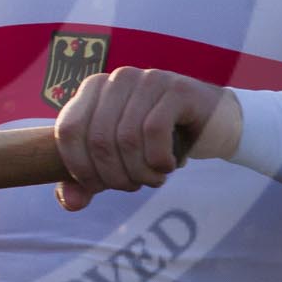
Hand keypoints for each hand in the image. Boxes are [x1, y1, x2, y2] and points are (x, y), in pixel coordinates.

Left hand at [52, 67, 240, 211]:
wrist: (214, 124)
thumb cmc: (159, 142)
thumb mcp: (119, 161)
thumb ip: (89, 180)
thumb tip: (71, 203)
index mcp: (93, 88)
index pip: (67, 130)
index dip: (79, 167)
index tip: (98, 187)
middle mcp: (117, 78)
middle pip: (98, 140)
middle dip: (114, 176)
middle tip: (133, 186)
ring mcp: (148, 79)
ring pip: (126, 138)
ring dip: (139, 172)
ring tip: (152, 178)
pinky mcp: (176, 89)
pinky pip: (154, 131)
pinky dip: (158, 160)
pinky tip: (167, 165)